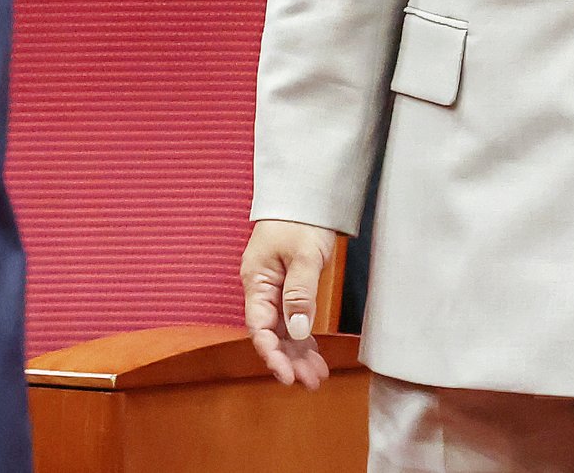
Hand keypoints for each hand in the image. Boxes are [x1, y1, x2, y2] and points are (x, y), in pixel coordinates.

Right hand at [241, 219, 335, 388]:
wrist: (306, 191)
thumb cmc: (301, 217)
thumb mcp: (304, 253)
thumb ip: (300, 291)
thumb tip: (297, 331)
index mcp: (256, 280)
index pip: (259, 327)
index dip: (272, 354)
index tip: (288, 375)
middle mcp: (262, 288)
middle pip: (271, 333)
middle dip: (289, 360)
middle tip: (310, 382)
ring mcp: (275, 288)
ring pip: (283, 330)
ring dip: (298, 353)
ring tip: (317, 377)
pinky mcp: (288, 286)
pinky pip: (292, 319)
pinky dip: (303, 337)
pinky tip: (313, 355)